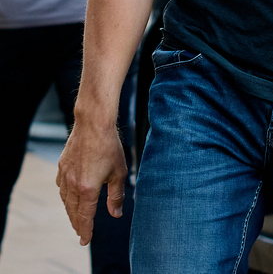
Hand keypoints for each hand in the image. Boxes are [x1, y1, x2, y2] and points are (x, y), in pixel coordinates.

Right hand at [56, 121, 126, 245]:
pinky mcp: (62, 165)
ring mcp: (65, 174)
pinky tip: (69, 195)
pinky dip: (65, 195)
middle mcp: (73, 184)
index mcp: (88, 189)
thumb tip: (116, 214)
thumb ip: (116, 196)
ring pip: (65, 200)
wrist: (93, 123)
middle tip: (81, 232)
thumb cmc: (109, 146)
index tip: (85, 240)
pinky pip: (61, 186)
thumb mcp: (119, 173)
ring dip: (70, 211)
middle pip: (73, 211)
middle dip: (77, 224)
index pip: (85, 217)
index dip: (86, 231)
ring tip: (76, 217)